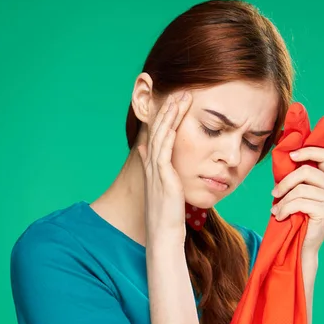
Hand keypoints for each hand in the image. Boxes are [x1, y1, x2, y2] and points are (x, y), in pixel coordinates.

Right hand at [137, 91, 192, 246]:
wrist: (163, 232)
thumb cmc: (165, 213)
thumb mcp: (159, 185)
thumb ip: (151, 166)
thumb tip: (143, 148)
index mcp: (152, 165)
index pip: (158, 134)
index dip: (165, 116)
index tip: (175, 101)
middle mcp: (151, 164)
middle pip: (159, 130)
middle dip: (169, 109)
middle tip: (179, 91)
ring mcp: (156, 170)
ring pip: (161, 135)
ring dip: (170, 116)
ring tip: (180, 98)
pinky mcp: (162, 176)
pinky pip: (164, 150)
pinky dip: (169, 134)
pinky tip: (175, 121)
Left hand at [270, 146, 323, 253]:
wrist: (299, 245)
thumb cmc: (295, 216)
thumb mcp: (295, 192)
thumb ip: (295, 176)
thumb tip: (285, 155)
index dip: (308, 151)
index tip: (291, 156)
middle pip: (306, 171)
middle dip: (285, 182)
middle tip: (274, 193)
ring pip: (300, 189)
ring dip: (282, 201)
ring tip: (276, 210)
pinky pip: (299, 202)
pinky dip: (284, 209)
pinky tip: (280, 216)